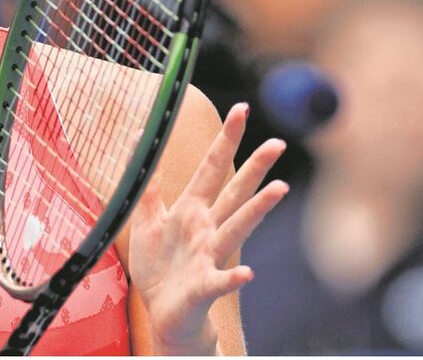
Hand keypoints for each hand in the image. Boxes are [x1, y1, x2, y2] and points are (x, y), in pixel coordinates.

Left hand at [127, 103, 287, 354]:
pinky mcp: (204, 286)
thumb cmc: (160, 267)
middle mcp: (207, 229)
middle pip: (234, 192)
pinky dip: (234, 278)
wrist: (163, 314)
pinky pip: (220, 281)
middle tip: (278, 143)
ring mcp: (209, 257)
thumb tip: (142, 141)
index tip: (242, 109)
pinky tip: (248, 273)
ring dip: (258, 210)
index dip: (226, 139)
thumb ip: (147, 186)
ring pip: (236, 229)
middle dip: (255, 168)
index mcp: (192, 210)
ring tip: (280, 190)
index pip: (212, 168)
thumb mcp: (146, 220)